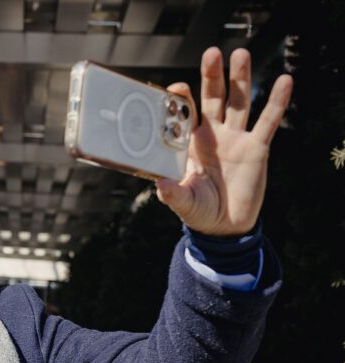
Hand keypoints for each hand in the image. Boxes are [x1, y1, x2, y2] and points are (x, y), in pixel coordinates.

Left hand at [156, 47, 292, 236]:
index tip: (177, 88)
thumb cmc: (199, 211)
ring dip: (240, 79)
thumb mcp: (184, 203)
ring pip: (238, 103)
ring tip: (240, 54)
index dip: (181, 100)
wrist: (225, 227)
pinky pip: (268, 121)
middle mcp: (212, 136)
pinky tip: (284, 82)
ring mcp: (235, 139)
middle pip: (212, 98)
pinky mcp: (257, 148)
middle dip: (211, 76)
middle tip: (211, 53)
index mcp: (189, 145)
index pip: (185, 114)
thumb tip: (160, 185)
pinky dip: (277, 101)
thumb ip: (173, 194)